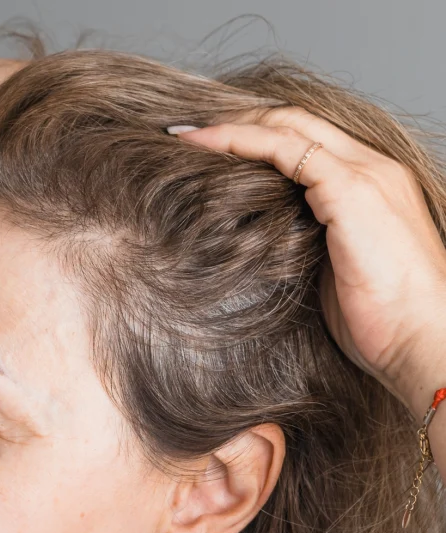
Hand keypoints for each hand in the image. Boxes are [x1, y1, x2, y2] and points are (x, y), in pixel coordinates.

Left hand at [173, 108, 445, 412]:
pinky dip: (239, 142)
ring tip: (184, 136)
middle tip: (184, 133)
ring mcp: (366, 174)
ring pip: (287, 125)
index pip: (309, 138)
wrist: (422, 340)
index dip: (256, 135)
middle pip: (295, 120)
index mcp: (373, 184)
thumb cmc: (381, 323)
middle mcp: (374, 167)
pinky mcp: (352, 189)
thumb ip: (305, 243)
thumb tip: (258, 245)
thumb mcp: (332, 273)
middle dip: (237, 120)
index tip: (206, 146)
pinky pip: (284, 148)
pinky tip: (203, 147)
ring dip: (230, 126)